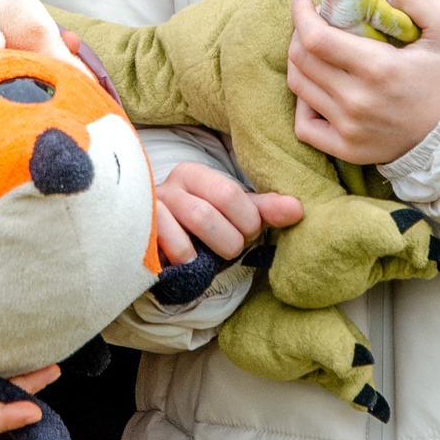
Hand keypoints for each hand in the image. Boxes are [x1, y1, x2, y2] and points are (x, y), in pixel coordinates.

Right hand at [151, 162, 302, 264]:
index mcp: (194, 175)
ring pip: (198, 218)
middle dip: (232, 238)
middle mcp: (170, 184)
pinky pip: (173, 242)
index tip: (245, 233)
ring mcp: (152, 206)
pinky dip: (188, 260)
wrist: (155, 253)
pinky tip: (188, 263)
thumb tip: (299, 209)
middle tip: (230, 248)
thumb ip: (262, 211)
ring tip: (210, 257)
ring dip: (214, 249)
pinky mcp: (141, 230)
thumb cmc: (198, 233)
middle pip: (217, 206)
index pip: (232, 193)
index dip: (248, 222)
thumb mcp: (232, 217)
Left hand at [286, 0, 439, 166]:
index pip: (315, 38)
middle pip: (301, 60)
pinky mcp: (348, 150)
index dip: (301, 15)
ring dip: (300, 62)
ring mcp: (350, 129)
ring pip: (299, 87)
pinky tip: (318, 89)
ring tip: (316, 50)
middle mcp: (357, 101)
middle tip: (315, 22)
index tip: (303, 0)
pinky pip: (305, 126)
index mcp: (379, 68)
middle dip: (300, 33)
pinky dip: (302, 104)